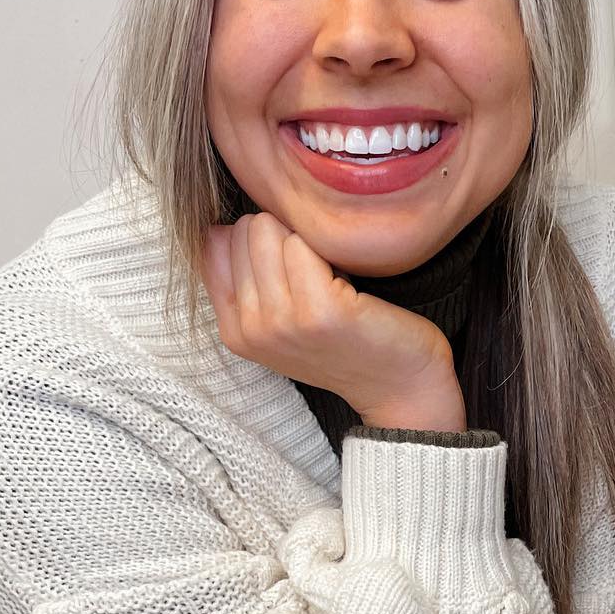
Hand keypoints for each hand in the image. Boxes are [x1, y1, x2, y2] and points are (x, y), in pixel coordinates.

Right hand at [200, 212, 466, 430]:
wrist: (399, 385)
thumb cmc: (345, 345)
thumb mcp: (279, 323)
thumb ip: (241, 281)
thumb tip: (215, 229)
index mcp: (235, 331)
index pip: (217, 245)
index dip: (259, 242)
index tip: (290, 271)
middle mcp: (252, 329)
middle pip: (245, 232)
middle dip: (283, 238)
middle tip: (315, 275)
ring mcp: (283, 322)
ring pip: (270, 231)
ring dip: (307, 241)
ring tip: (330, 278)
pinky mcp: (321, 312)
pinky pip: (304, 243)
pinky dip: (329, 250)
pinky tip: (348, 283)